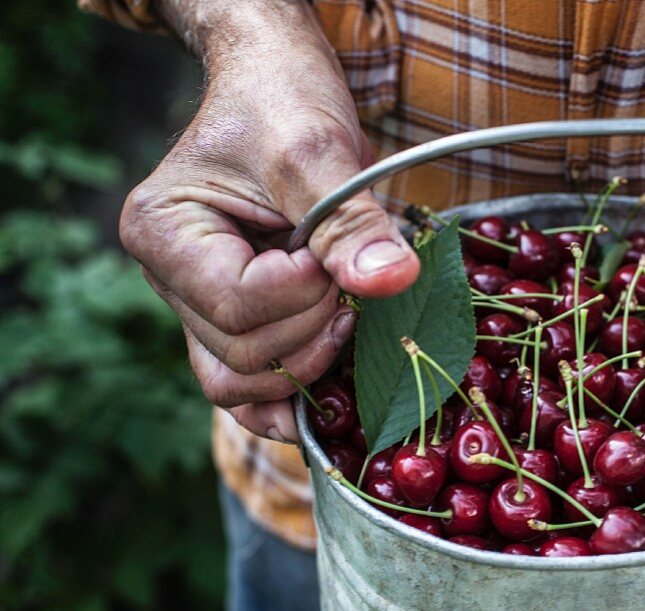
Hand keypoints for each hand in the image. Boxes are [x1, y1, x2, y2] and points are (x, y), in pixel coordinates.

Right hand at [119, 4, 418, 441]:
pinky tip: (330, 397)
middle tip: (345, 275)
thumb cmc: (283, 104)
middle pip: (241, 355)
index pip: (239, 305)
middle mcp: (165, 279)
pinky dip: (288, 394)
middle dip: (313, 328)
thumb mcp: (319, 151)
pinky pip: (247, 386)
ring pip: (239, 384)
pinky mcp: (228, 320)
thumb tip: (392, 281)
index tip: (334, 251)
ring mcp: (193, 305)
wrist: (275, 90)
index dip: (305, 292)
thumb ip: (351, 222)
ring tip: (345, 314)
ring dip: (307, 363)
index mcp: (163, 232)